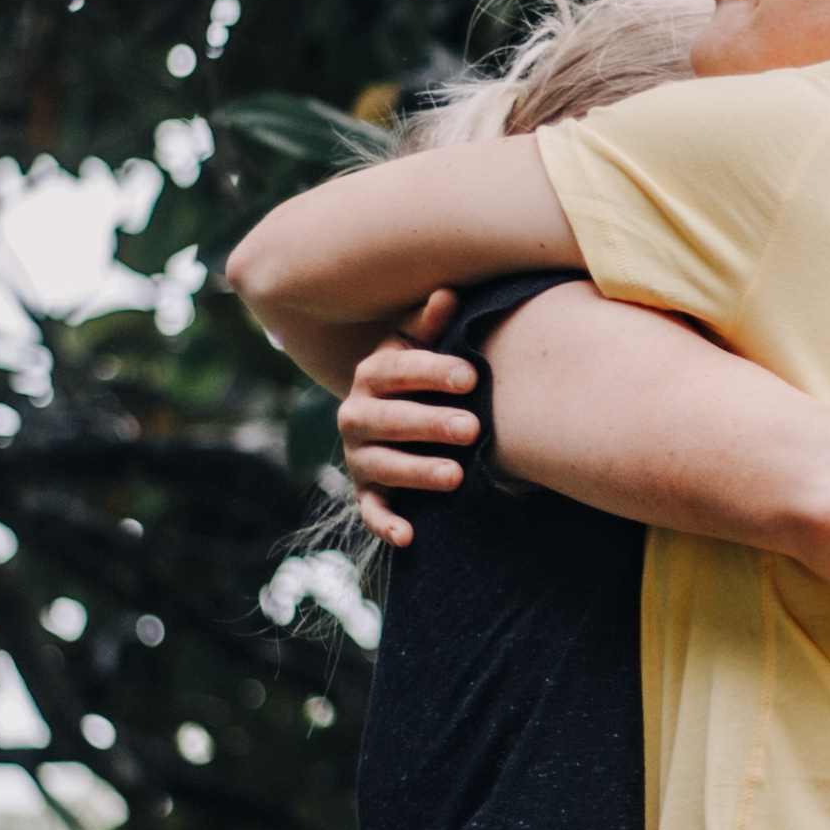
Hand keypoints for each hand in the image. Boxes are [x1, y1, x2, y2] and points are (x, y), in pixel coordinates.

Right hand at [334, 292, 470, 550]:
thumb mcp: (422, 348)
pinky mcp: (366, 491)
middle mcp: (356, 414)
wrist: (398, 418)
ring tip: (456, 476)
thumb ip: (431, 325)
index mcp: (372, 373)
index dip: (432, 372)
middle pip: (390, 420)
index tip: (471, 377)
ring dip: (417, 472)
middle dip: (430, 424)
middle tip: (473, 428)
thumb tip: (447, 293)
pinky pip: (370, 510)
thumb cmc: (420, 377)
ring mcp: (359, 456)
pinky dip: (385, 524)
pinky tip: (409, 535)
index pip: (396, 370)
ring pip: (383, 465)